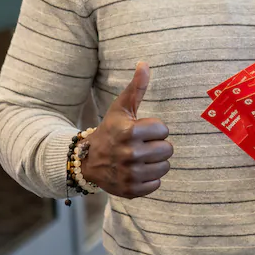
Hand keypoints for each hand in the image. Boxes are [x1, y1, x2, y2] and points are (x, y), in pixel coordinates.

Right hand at [83, 62, 173, 197]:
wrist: (87, 161)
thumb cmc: (110, 130)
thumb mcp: (121, 108)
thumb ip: (136, 87)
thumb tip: (144, 63)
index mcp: (129, 132)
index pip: (164, 130)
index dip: (155, 130)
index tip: (141, 131)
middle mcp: (129, 154)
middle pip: (167, 150)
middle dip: (157, 146)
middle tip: (141, 146)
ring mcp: (129, 174)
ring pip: (165, 167)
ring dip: (155, 162)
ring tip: (140, 158)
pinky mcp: (131, 190)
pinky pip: (157, 184)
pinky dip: (149, 179)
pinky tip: (136, 171)